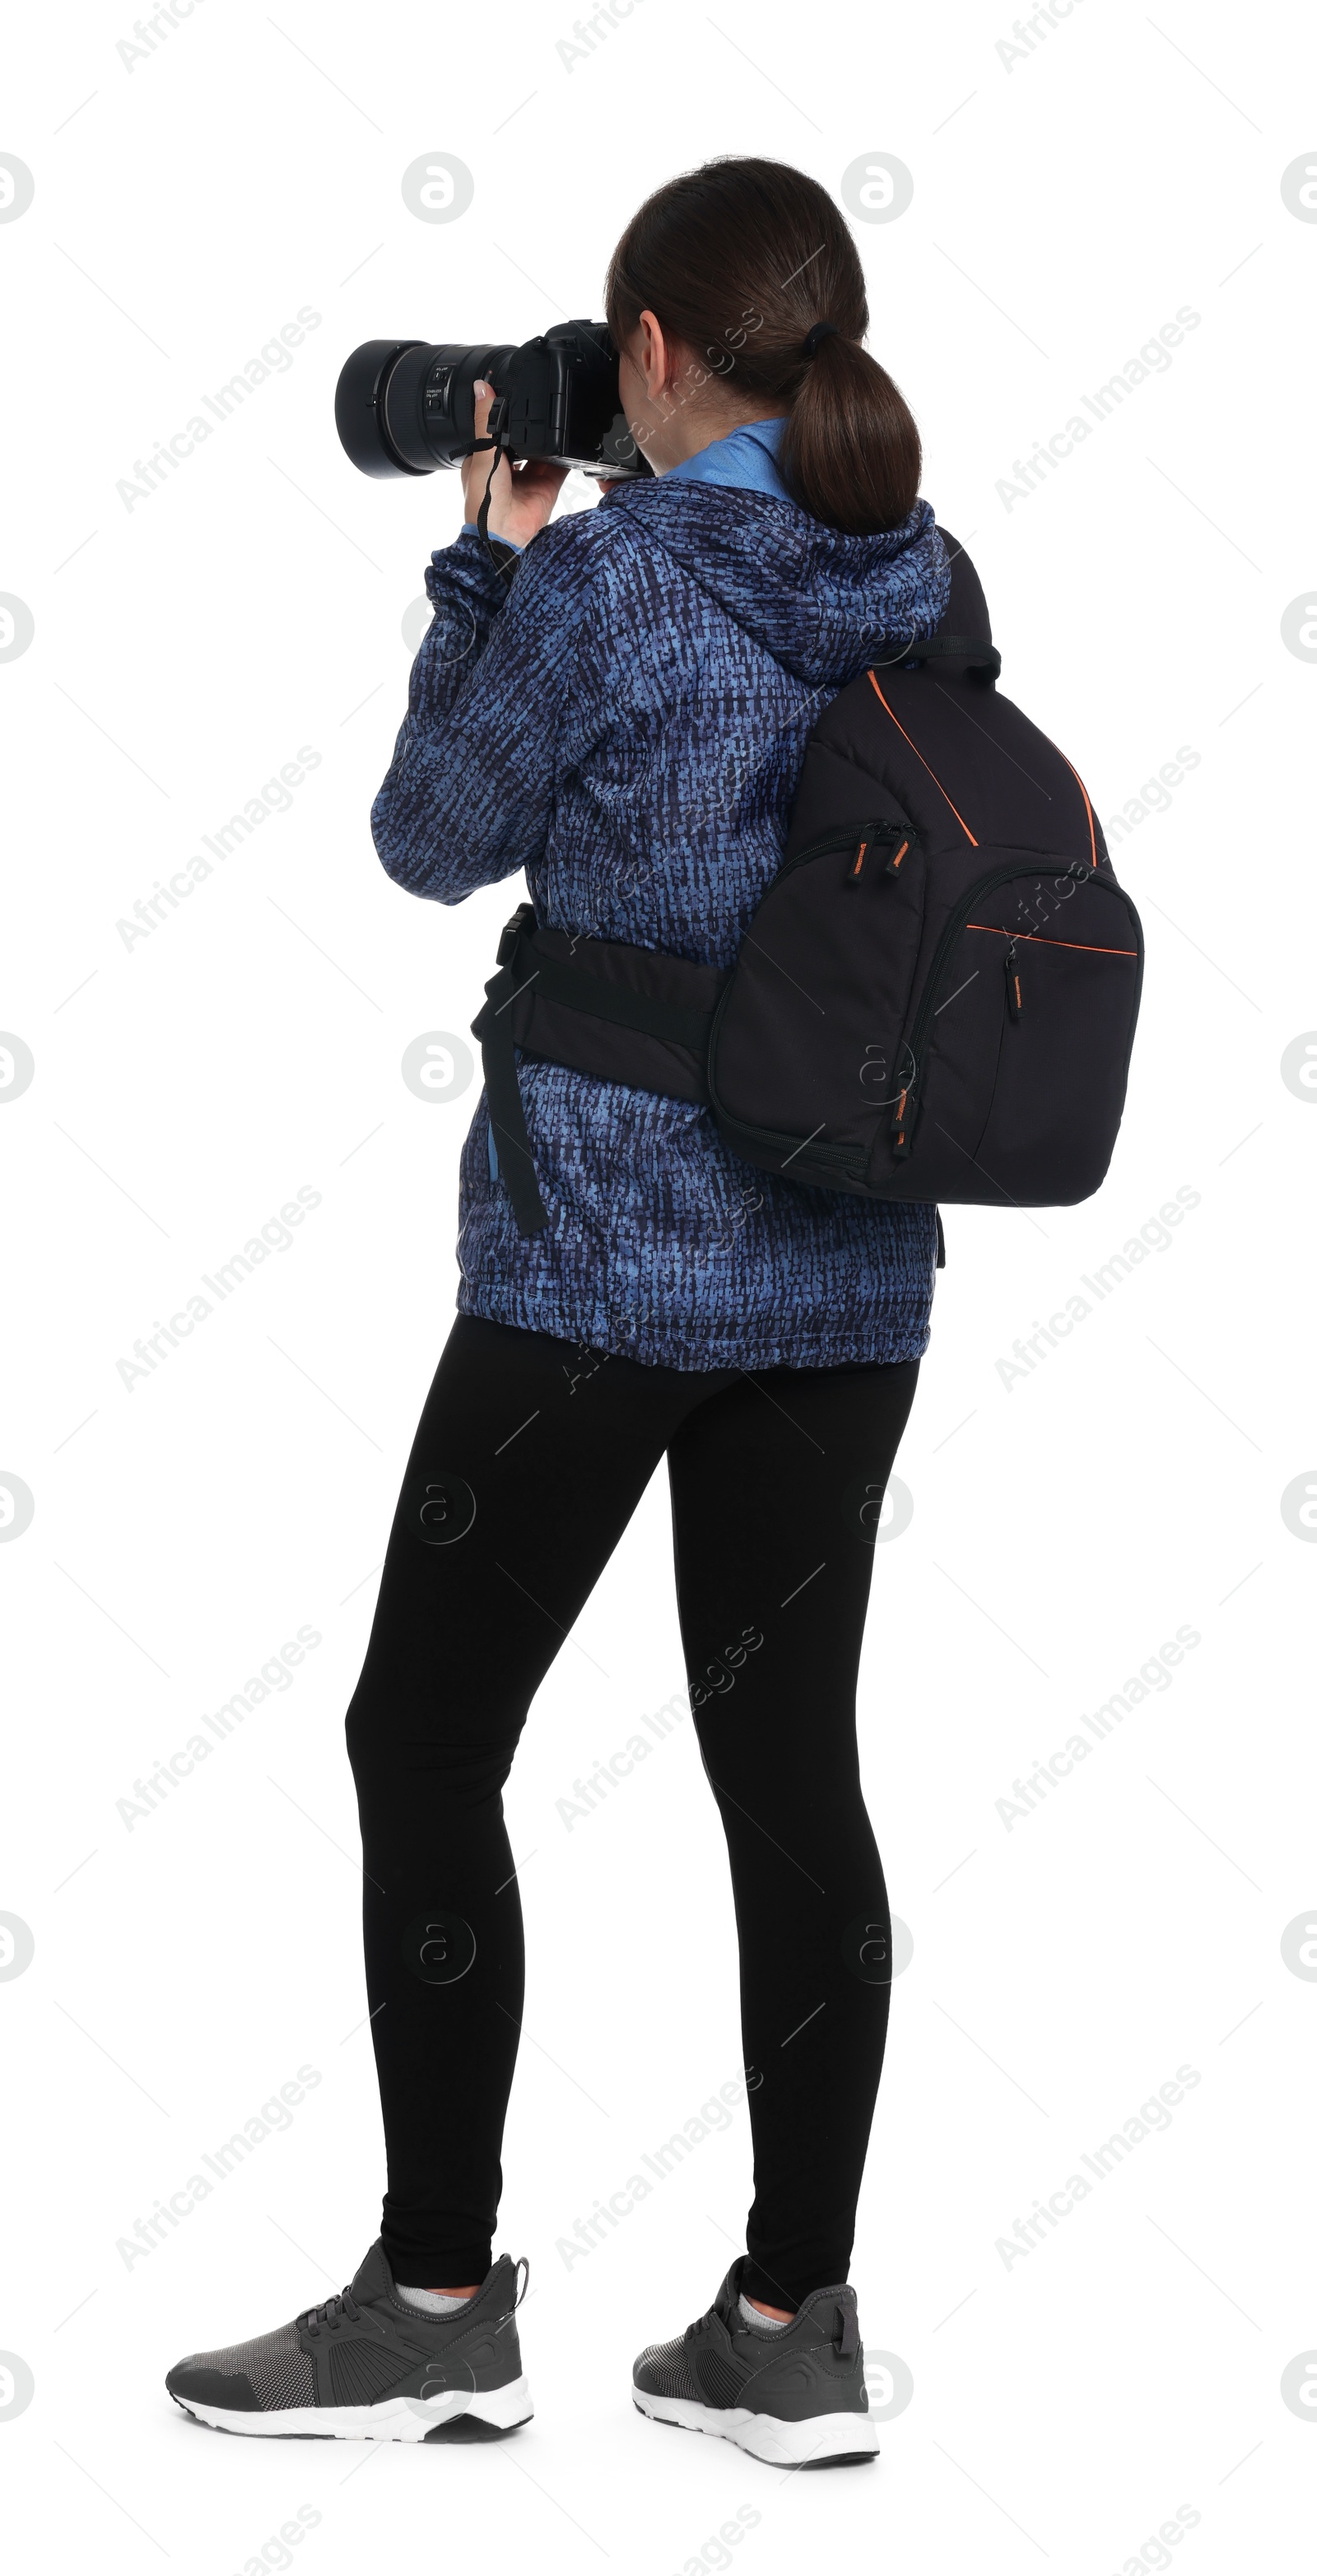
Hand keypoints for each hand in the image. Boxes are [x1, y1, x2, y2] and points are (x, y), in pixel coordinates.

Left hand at [460, 381, 567, 546]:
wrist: (504, 537)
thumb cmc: (484, 503)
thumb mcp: (482, 454)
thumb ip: (485, 422)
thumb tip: (481, 388)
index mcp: (484, 461)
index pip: (493, 431)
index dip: (501, 415)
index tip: (511, 392)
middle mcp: (506, 469)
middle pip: (521, 439)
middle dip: (528, 426)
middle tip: (537, 402)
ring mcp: (528, 478)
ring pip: (541, 450)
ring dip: (546, 438)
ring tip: (552, 416)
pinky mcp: (548, 486)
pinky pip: (559, 466)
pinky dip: (564, 454)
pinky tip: (568, 439)